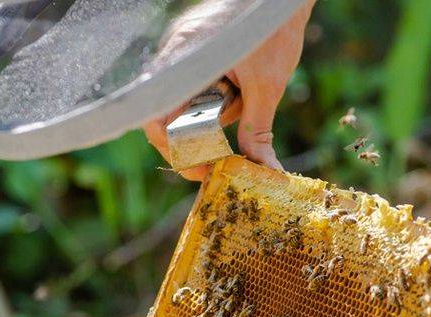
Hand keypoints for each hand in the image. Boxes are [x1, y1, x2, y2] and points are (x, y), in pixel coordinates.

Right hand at [144, 0, 314, 180]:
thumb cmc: (273, 30)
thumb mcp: (268, 88)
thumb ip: (257, 131)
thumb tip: (261, 169)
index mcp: (184, 60)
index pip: (157, 120)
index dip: (175, 152)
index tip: (202, 170)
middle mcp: (176, 56)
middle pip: (172, 117)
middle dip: (203, 136)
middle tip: (225, 157)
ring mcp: (184, 54)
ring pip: (191, 105)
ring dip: (219, 112)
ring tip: (245, 93)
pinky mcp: (198, 56)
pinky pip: (201, 90)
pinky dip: (221, 99)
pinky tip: (241, 87)